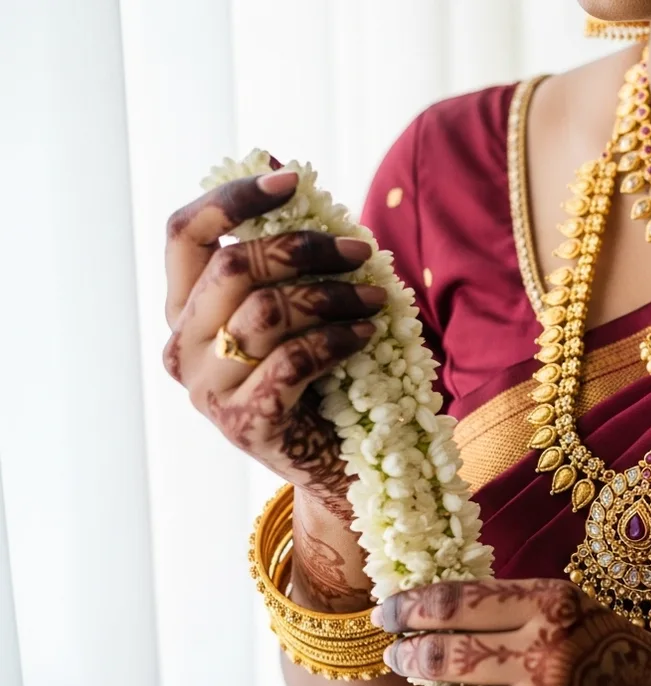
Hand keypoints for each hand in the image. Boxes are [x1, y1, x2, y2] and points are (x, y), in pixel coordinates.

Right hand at [161, 171, 385, 506]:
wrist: (336, 467)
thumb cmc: (319, 378)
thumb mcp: (298, 309)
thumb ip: (285, 253)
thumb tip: (280, 164)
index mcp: (187, 309)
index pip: (185, 234)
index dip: (234, 198)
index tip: (293, 181)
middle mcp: (184, 346)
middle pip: (233, 267)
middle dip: (304, 247)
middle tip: (362, 250)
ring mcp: (208, 389)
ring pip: (266, 313)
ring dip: (332, 294)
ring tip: (377, 296)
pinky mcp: (244, 422)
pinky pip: (293, 361)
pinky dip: (337, 338)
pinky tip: (367, 332)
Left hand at [376, 579, 650, 685]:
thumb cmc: (633, 661)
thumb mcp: (584, 615)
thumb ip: (520, 609)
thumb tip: (438, 610)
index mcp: (556, 606)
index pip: (456, 601)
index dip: (408, 608)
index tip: (386, 612)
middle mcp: (548, 656)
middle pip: (442, 656)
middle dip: (405, 657)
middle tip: (395, 655)